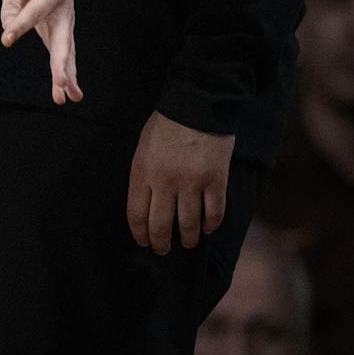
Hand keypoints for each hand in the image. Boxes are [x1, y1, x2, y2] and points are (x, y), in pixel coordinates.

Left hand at [0, 0, 80, 103]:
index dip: (20, 25)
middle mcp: (63, 9)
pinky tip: (66, 91)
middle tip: (61, 84)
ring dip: (68, 74)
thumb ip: (12, 2)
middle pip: (62, 40)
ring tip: (68, 97)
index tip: (7, 39)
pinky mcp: (60, 28)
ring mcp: (65, 21)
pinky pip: (63, 52)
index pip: (34, 12)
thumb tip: (10, 31)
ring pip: (67, 51)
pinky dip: (65, 70)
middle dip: (61, 64)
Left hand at [126, 112, 233, 254]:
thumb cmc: (166, 125)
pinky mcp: (216, 181)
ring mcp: (193, 183)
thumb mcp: (143, 147)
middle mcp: (166, 181)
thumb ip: (144, 175)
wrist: (197, 104)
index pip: (137, 213)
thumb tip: (147, 204)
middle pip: (161, 225)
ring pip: (189, 224)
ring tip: (187, 242)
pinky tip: (207, 229)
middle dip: (161, 243)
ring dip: (188, 238)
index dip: (140, 233)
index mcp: (143, 171)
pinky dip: (211, 225)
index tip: (143, 242)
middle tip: (163, 250)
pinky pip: (214, 213)